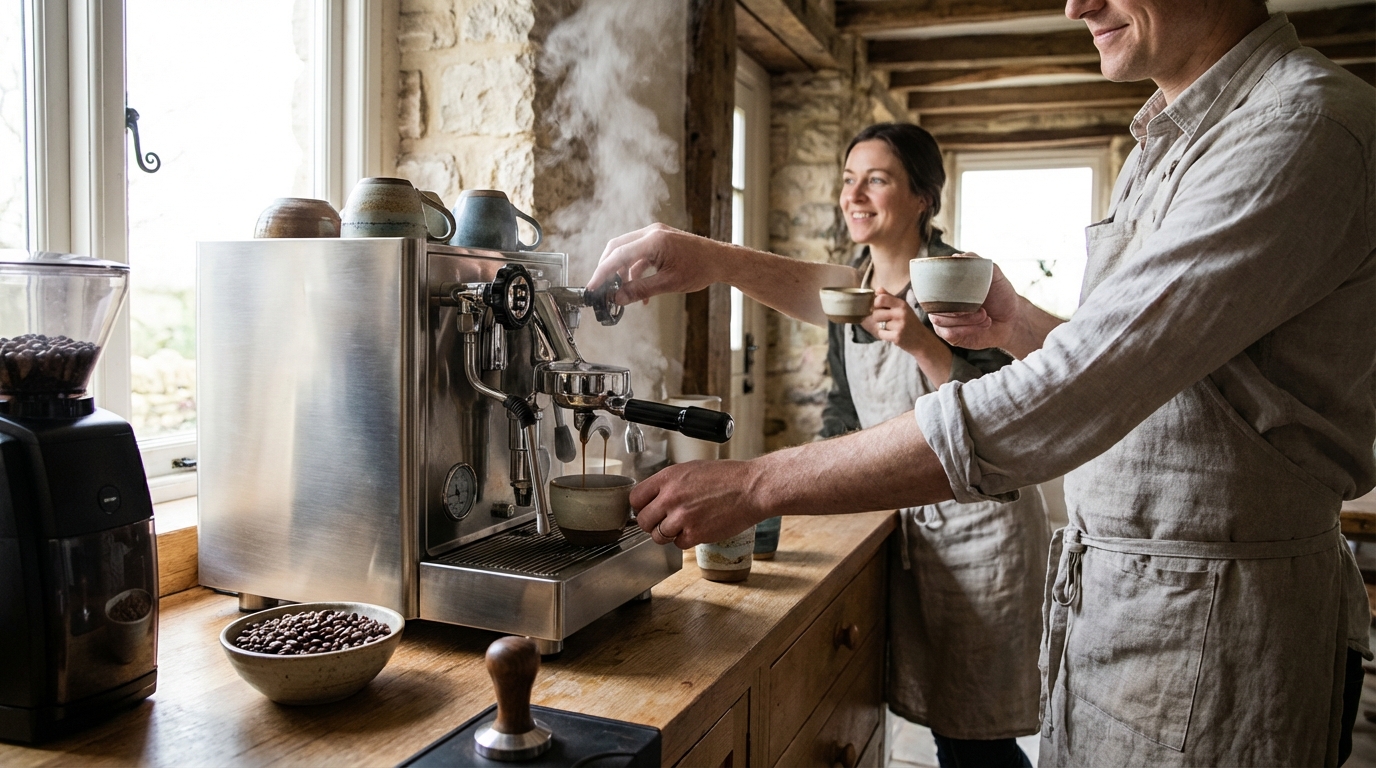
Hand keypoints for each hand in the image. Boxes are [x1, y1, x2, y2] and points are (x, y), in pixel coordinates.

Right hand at [587, 223, 722, 304]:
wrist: (721, 260)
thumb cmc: (700, 269)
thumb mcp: (668, 284)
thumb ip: (640, 290)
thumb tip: (618, 299)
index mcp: (653, 240)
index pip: (618, 255)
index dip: (602, 272)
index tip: (593, 288)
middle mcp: (651, 233)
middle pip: (617, 248)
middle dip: (607, 269)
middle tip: (600, 288)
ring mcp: (655, 235)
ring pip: (627, 251)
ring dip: (621, 272)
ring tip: (620, 294)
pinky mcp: (659, 241)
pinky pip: (639, 255)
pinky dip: (635, 271)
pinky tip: (638, 292)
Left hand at [632, 459, 766, 548]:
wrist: (752, 488)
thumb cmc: (728, 477)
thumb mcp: (692, 469)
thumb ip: (670, 483)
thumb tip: (654, 496)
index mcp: (669, 477)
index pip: (635, 498)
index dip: (640, 507)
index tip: (647, 510)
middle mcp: (671, 497)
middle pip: (643, 521)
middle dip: (652, 524)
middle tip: (663, 522)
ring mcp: (682, 517)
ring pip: (658, 536)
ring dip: (668, 535)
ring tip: (683, 526)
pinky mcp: (695, 533)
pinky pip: (678, 544)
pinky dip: (686, 540)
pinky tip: (697, 529)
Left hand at [860, 287, 932, 353]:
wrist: (923, 340)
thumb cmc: (910, 322)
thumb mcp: (903, 308)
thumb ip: (889, 298)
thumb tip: (877, 289)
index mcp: (902, 304)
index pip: (880, 299)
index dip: (876, 304)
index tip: (880, 308)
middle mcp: (901, 313)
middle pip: (876, 313)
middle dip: (878, 318)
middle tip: (887, 321)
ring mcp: (900, 325)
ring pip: (878, 324)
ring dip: (882, 327)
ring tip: (892, 328)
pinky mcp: (897, 337)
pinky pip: (881, 334)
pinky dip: (884, 335)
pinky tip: (893, 335)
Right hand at [927, 258, 1024, 350]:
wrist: (1012, 319)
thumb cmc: (1001, 295)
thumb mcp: (993, 275)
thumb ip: (977, 263)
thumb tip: (956, 257)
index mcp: (948, 287)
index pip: (930, 286)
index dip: (939, 289)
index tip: (959, 292)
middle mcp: (942, 303)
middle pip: (933, 305)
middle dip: (956, 308)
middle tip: (980, 307)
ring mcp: (944, 320)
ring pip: (940, 320)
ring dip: (966, 319)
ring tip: (985, 316)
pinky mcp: (951, 336)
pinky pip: (948, 333)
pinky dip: (967, 329)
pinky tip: (983, 324)